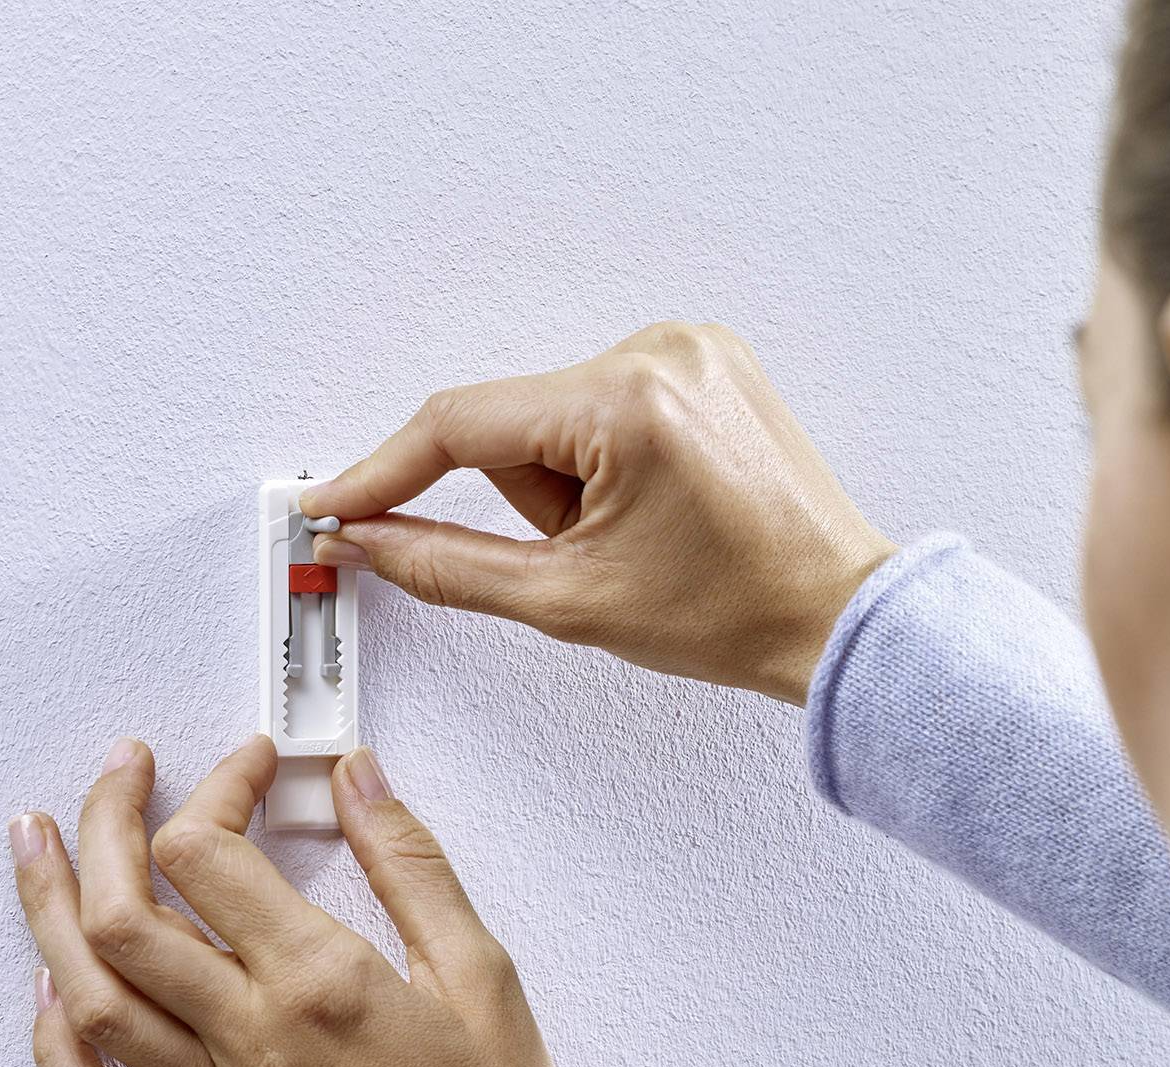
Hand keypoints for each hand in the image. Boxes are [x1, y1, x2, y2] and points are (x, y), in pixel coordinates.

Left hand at [10, 735, 590, 1066]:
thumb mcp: (481, 970)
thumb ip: (410, 862)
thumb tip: (357, 777)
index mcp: (318, 981)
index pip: (209, 851)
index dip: (216, 785)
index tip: (249, 765)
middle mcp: (250, 1038)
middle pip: (122, 912)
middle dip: (105, 820)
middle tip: (122, 772)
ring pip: (91, 998)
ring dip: (48, 910)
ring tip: (36, 844)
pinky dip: (58, 1051)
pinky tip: (52, 995)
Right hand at [300, 321, 897, 703]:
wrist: (837, 616)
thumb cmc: (733, 614)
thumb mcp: (567, 601)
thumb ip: (444, 565)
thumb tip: (367, 539)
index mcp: (626, 403)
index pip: (459, 425)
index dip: (382, 472)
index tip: (331, 503)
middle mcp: (659, 350)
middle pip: (512, 424)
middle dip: (528, 500)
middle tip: (593, 554)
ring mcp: (690, 347)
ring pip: (554, 416)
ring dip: (566, 481)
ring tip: (640, 532)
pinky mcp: (707, 358)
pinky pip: (603, 403)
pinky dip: (602, 457)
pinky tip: (658, 503)